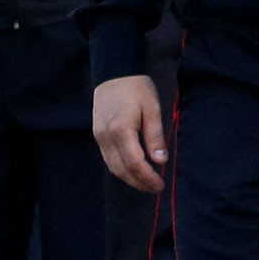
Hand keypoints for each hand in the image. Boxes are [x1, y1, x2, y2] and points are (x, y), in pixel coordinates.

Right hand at [93, 75, 168, 192]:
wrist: (114, 72)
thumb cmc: (136, 88)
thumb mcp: (152, 109)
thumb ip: (155, 136)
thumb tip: (160, 161)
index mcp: (121, 129)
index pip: (134, 163)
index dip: (147, 178)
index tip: (160, 185)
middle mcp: (106, 136)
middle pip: (121, 170)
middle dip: (139, 183)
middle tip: (155, 187)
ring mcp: (99, 136)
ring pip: (113, 167)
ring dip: (129, 178)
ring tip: (147, 182)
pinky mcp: (97, 134)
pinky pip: (108, 158)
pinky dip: (121, 168)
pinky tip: (134, 169)